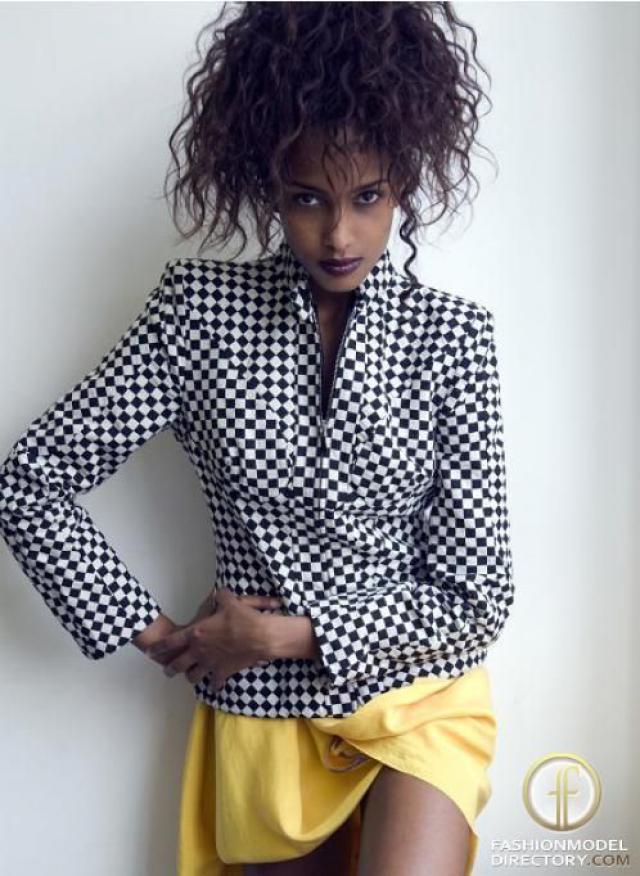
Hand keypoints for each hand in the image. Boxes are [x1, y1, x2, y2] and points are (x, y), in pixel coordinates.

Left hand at [145, 588, 281, 687]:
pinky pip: (215, 683)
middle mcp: (199, 651)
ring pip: (193, 676)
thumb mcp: (230, 602)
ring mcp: (210, 664)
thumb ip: (220, 597)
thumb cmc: (242, 619)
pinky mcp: (223, 672)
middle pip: (178, 664)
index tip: (151, 652)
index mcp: (196, 633)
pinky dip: (214, 685)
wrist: (260, 637)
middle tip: (167, 670)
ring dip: (190, 676)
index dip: (159, 647)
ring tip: (189, 677)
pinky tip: (215, 685)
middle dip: (170, 668)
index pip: (171, 642)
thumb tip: (219, 592)